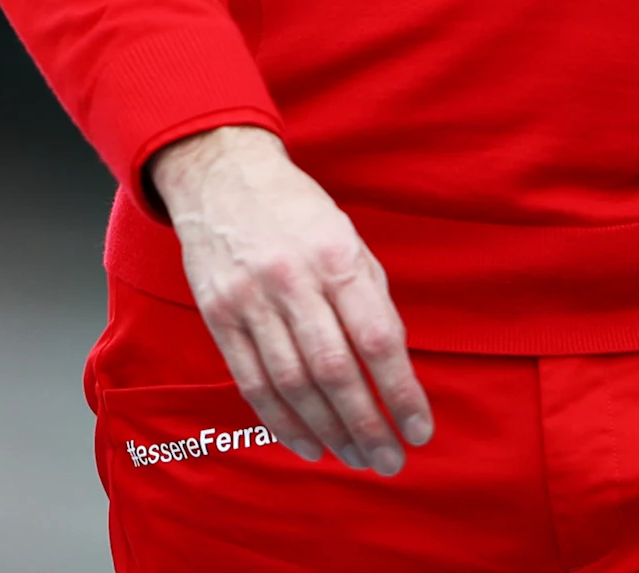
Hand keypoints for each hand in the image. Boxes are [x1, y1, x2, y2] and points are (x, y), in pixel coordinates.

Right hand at [148, 126, 432, 473]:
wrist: (221, 176)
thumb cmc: (298, 213)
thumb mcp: (348, 239)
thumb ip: (371, 301)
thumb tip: (394, 371)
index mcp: (335, 256)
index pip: (376, 339)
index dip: (401, 392)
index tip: (419, 430)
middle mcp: (291, 279)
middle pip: (333, 370)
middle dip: (367, 425)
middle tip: (390, 461)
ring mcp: (249, 299)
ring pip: (292, 384)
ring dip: (329, 432)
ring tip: (356, 458)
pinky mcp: (218, 315)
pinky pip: (251, 381)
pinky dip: (282, 421)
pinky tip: (309, 444)